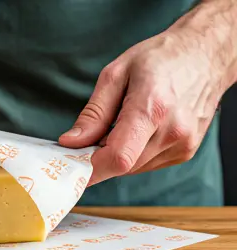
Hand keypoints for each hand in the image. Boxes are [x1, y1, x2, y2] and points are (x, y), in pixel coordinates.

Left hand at [59, 0, 236, 184]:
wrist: (205, 54)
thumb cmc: (160, 58)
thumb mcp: (116, 75)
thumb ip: (93, 114)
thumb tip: (71, 143)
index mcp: (153, 107)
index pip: (118, 157)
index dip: (90, 168)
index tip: (71, 166)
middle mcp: (173, 131)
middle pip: (122, 165)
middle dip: (99, 157)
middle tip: (91, 137)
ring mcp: (183, 144)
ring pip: (133, 168)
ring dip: (117, 155)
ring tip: (120, 125)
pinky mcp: (186, 151)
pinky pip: (147, 164)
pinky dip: (133, 153)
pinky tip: (138, 131)